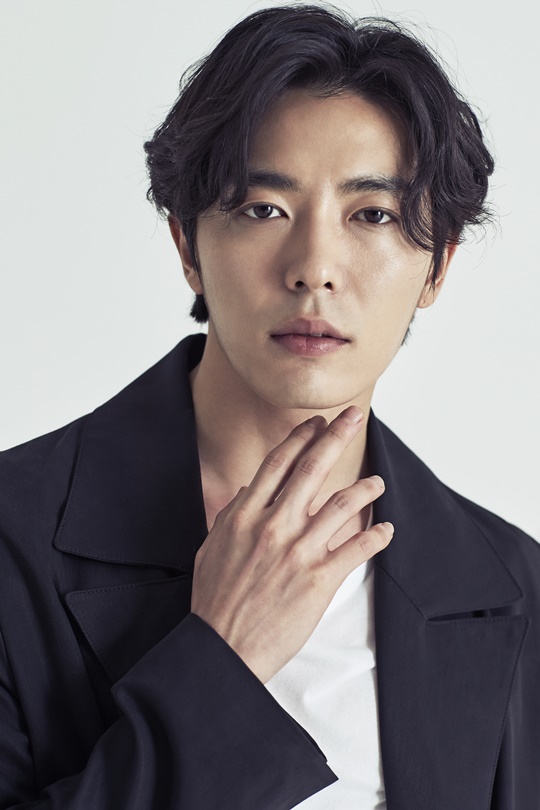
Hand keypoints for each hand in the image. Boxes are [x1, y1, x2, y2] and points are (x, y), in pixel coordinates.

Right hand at [190, 407, 392, 683]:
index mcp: (245, 515)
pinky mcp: (319, 579)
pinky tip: (386, 528)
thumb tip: (245, 492)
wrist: (223, 647)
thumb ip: (229, 516)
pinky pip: (356, 548)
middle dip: (336, 436)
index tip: (316, 422)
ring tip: (377, 481)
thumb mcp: (211, 549)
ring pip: (342, 504)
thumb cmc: (215, 600)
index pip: (278, 464)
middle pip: (312, 469)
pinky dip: (376, 536)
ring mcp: (298, 550)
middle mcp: (274, 525)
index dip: (300, 438)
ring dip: (365, 488)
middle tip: (354, 416)